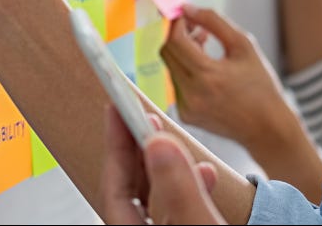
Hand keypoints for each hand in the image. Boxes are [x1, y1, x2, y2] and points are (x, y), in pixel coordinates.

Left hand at [101, 110, 224, 224]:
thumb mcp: (199, 225)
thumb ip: (179, 191)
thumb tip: (159, 144)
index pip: (114, 188)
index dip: (115, 146)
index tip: (115, 109)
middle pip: (131, 191)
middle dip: (138, 151)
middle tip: (140, 115)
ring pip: (155, 199)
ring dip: (165, 166)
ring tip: (171, 139)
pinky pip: (178, 210)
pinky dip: (188, 188)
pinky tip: (207, 174)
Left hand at [161, 6, 296, 149]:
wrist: (268, 129)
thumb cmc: (261, 86)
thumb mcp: (244, 46)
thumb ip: (214, 22)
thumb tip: (187, 8)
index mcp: (207, 75)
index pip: (175, 40)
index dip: (177, 24)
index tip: (186, 15)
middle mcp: (192, 94)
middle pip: (167, 53)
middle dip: (177, 35)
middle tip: (194, 28)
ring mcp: (186, 107)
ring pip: (171, 67)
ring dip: (182, 53)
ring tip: (204, 47)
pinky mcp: (185, 115)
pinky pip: (177, 84)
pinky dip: (186, 71)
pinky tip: (205, 70)